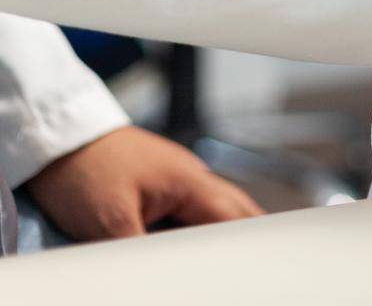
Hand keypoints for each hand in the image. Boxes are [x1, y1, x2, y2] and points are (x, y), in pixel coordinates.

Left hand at [25, 126, 262, 240]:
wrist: (56, 140)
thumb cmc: (84, 171)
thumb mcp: (110, 224)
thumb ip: (143, 257)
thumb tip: (161, 280)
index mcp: (188, 181)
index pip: (235, 218)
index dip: (252, 244)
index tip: (266, 263)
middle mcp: (189, 176)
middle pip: (235, 209)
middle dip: (251, 235)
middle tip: (262, 263)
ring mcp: (173, 178)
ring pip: (213, 209)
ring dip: (226, 232)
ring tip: (234, 261)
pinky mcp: (155, 184)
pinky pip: (189, 210)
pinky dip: (200, 229)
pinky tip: (194, 247)